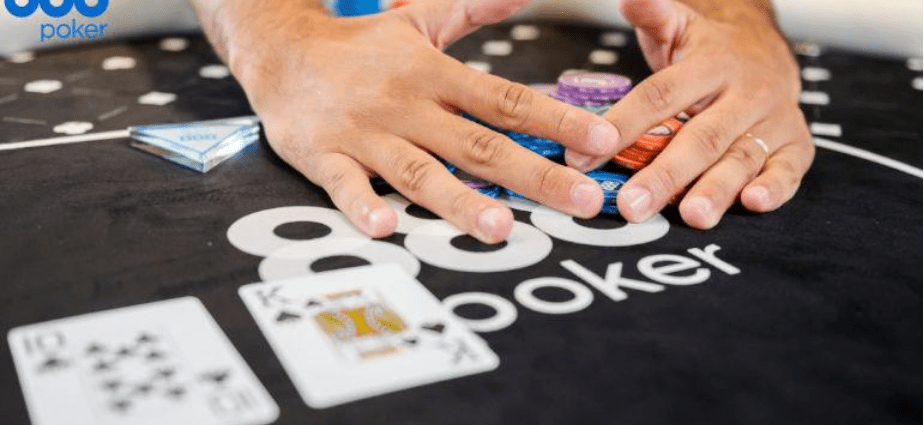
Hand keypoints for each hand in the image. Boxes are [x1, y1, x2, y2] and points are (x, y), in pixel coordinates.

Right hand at [220, 0, 621, 242]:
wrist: (281, 52)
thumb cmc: (359, 46)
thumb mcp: (419, 21)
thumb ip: (474, 7)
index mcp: (434, 74)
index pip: (507, 100)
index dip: (557, 120)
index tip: (603, 141)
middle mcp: (407, 105)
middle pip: (478, 144)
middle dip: (534, 174)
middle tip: (582, 202)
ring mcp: (366, 134)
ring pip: (419, 172)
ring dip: (459, 200)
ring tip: (500, 227)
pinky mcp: (325, 156)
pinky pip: (345, 185)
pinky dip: (363, 205)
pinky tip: (384, 228)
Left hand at [567, 0, 814, 228]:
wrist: (769, 48)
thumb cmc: (708, 49)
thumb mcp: (678, 26)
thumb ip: (654, 14)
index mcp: (710, 64)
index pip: (659, 96)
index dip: (622, 126)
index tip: (585, 156)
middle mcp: (744, 93)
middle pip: (700, 137)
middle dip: (665, 174)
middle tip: (632, 204)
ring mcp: (772, 120)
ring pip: (741, 158)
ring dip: (716, 190)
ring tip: (690, 216)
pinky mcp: (795, 144)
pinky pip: (788, 169)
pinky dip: (775, 188)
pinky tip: (754, 204)